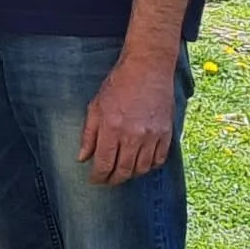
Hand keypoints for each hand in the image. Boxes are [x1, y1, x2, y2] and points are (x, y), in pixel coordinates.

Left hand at [80, 52, 179, 185]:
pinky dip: (149, 166)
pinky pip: (159, 159)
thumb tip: (83, 158)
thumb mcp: (96, 106)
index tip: (94, 180)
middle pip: (123, 171)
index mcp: (112, 128)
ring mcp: (152, 135)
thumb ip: (88, 134)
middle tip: (107, 180)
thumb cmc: (119, 84)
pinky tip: (141, 163)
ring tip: (123, 172)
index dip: (98, 177)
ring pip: (141, 169)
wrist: (148, 68)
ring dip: (131, 175)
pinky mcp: (166, 133)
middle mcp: (133, 135)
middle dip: (113, 180)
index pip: (104, 164)